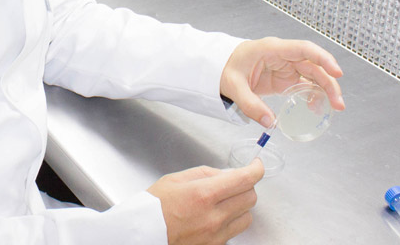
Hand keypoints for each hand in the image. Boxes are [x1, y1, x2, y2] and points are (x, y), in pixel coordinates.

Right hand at [147, 160, 263, 244]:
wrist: (143, 234)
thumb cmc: (154, 206)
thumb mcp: (176, 179)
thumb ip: (206, 173)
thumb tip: (227, 173)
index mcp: (203, 194)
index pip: (244, 179)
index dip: (256, 169)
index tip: (256, 165)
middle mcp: (214, 217)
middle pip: (250, 197)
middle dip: (246, 186)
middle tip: (234, 182)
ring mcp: (216, 235)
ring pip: (247, 217)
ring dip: (240, 206)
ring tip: (224, 201)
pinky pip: (234, 231)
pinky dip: (230, 222)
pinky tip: (215, 217)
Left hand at [220, 37, 344, 127]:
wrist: (219, 66)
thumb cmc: (225, 67)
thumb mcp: (233, 86)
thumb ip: (250, 104)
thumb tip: (269, 122)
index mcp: (272, 49)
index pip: (303, 49)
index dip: (323, 58)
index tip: (337, 72)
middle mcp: (283, 55)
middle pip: (313, 65)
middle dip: (329, 82)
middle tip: (338, 103)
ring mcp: (285, 66)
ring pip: (313, 75)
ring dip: (325, 89)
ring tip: (334, 108)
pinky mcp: (284, 77)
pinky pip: (304, 84)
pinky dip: (313, 94)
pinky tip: (317, 107)